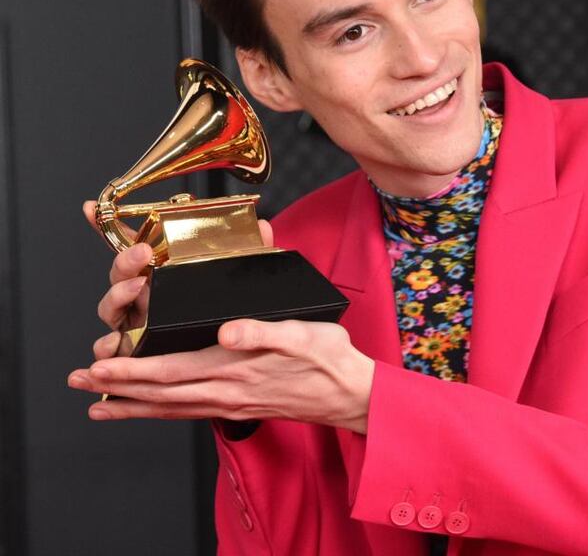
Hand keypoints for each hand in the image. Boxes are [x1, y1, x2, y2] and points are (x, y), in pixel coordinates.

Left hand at [67, 319, 374, 433]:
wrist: (349, 393)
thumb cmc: (328, 358)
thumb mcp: (303, 334)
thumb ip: (263, 331)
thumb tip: (227, 331)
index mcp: (236, 368)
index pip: (172, 371)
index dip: (133, 369)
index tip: (101, 366)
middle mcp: (226, 391)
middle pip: (160, 393)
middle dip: (117, 387)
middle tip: (81, 382)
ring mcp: (230, 403)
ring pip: (168, 407)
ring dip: (129, 404)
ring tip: (97, 404)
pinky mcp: (237, 406)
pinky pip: (187, 412)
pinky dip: (158, 412)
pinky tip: (147, 409)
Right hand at [81, 200, 272, 358]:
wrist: (230, 352)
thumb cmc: (223, 307)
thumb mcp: (236, 276)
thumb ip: (250, 252)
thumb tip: (266, 227)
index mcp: (159, 271)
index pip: (130, 244)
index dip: (104, 224)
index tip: (90, 207)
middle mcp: (142, 294)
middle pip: (119, 274)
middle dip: (126, 261)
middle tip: (143, 254)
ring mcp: (136, 320)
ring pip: (111, 307)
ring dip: (118, 295)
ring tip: (136, 289)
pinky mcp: (136, 348)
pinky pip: (113, 348)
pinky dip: (107, 347)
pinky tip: (110, 347)